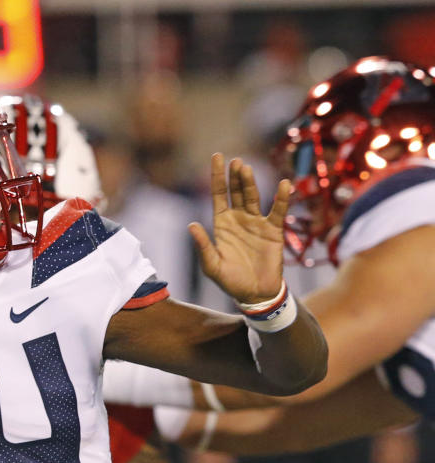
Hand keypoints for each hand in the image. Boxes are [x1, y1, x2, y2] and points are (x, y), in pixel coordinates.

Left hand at [189, 153, 290, 303]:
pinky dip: (281, 198)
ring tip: (246, 169)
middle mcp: (239, 219)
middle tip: (235, 161)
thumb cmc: (230, 281)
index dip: (217, 176)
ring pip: (254, 197)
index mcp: (222, 224)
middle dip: (234, 176)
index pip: (219, 195)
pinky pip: (278, 211)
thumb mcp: (212, 265)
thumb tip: (191, 225)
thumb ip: (203, 245)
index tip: (217, 156)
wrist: (255, 293)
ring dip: (250, 183)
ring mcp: (256, 223)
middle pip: (236, 192)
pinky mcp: (273, 230)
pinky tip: (283, 184)